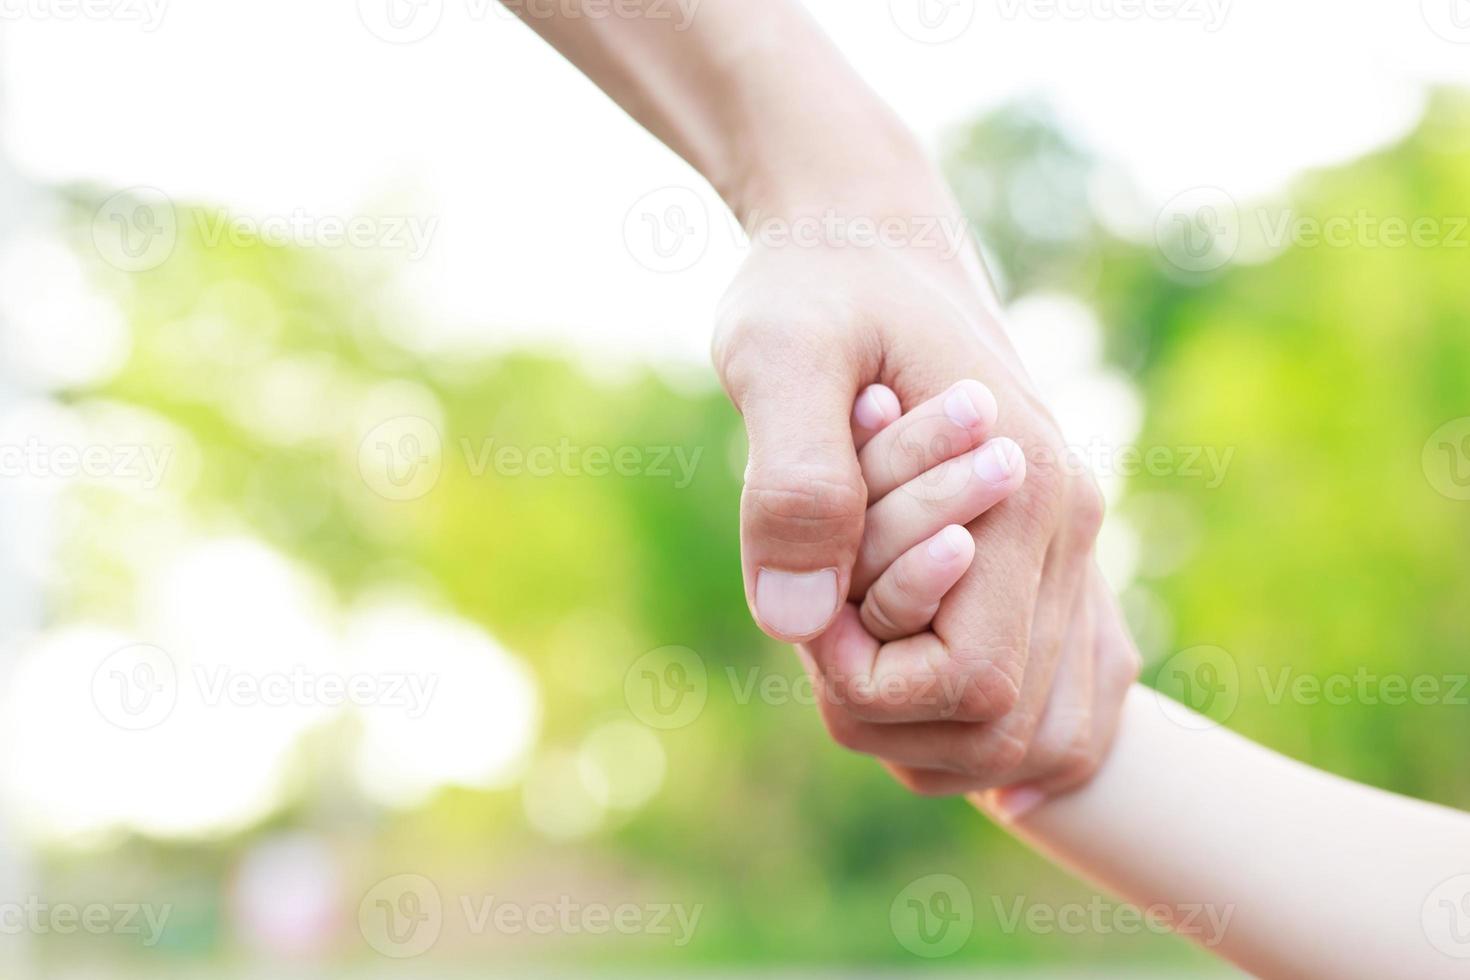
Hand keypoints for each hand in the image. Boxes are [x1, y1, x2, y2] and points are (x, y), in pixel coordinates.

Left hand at [713, 208, 1129, 796]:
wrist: (866, 239)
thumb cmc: (816, 289)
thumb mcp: (777, 352)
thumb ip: (794, 478)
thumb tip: (801, 622)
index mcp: (1026, 491)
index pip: (972, 683)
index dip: (868, 680)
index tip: (804, 606)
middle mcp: (1072, 530)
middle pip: (1010, 728)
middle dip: (893, 715)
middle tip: (821, 627)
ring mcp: (1072, 546)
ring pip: (1043, 731)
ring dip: (932, 732)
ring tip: (853, 649)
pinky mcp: (1049, 555)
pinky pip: (1063, 691)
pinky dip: (990, 727)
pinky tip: (914, 701)